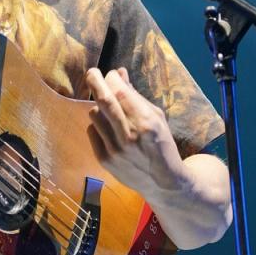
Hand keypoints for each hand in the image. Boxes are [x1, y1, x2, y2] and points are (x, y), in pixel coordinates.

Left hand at [85, 66, 184, 199]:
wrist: (163, 182)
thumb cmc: (161, 143)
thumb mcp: (156, 116)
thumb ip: (135, 95)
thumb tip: (119, 72)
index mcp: (146, 122)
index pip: (121, 91)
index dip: (112, 78)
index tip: (111, 74)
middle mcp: (129, 135)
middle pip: (104, 100)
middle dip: (95, 81)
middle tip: (92, 73)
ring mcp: (115, 149)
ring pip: (94, 114)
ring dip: (99, 106)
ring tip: (109, 110)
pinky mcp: (105, 159)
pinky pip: (92, 130)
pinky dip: (98, 124)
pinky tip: (109, 129)